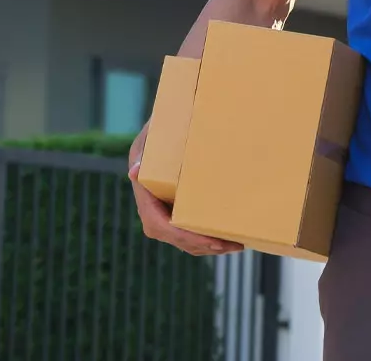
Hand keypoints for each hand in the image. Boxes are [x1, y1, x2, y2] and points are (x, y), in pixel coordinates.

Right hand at [127, 134, 241, 256]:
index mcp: (143, 189)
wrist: (169, 123)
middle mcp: (150, 205)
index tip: (207, 241)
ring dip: (208, 246)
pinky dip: (208, 239)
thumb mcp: (153, 132)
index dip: (182, 236)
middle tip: (229, 245)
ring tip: (236, 244)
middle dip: (200, 244)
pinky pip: (189, 232)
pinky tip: (229, 237)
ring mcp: (163, 210)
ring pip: (182, 239)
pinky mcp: (177, 210)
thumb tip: (134, 172)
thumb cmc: (164, 124)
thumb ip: (146, 149)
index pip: (157, 224)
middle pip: (173, 236)